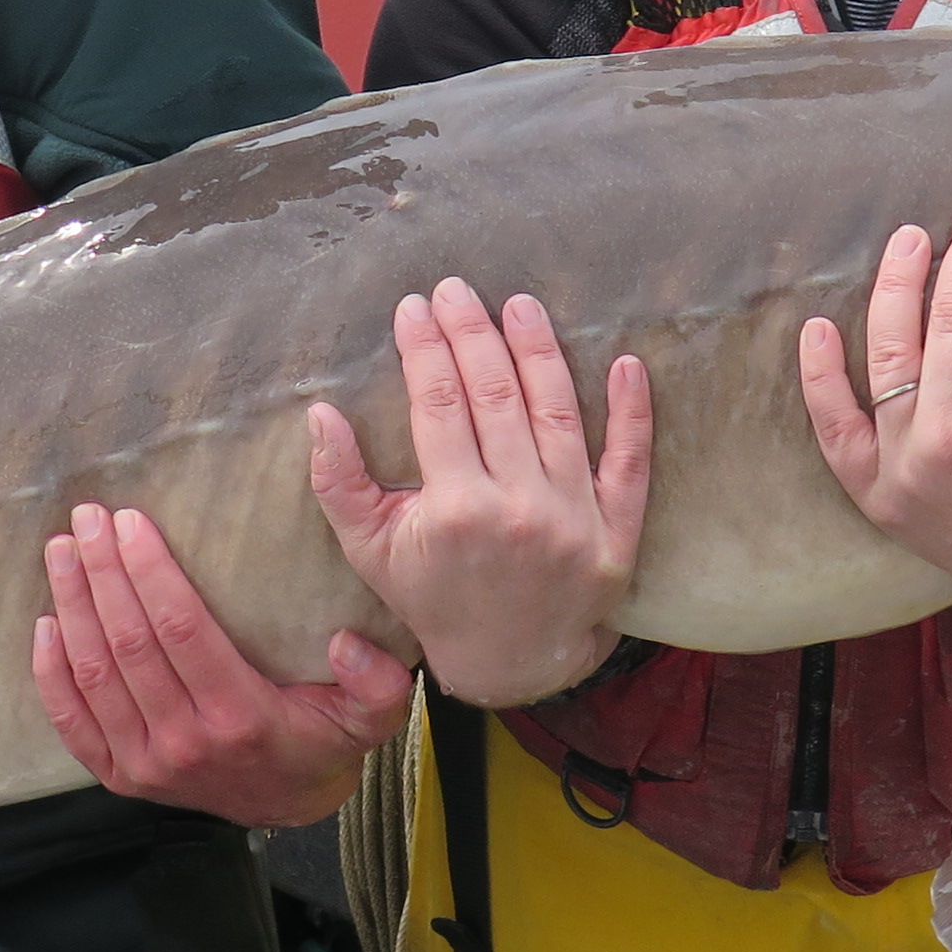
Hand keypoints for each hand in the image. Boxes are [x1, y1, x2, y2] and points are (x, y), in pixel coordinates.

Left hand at [32, 504, 414, 827]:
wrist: (290, 806)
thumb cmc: (324, 742)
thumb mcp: (372, 715)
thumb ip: (378, 680)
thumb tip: (345, 642)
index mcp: (240, 717)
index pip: (180, 629)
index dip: (148, 571)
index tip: (130, 522)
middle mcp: (185, 742)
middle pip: (128, 643)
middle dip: (101, 572)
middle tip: (87, 518)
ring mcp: (146, 764)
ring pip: (95, 673)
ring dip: (72, 605)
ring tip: (62, 551)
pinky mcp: (121, 777)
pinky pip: (72, 722)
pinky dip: (52, 671)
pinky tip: (46, 622)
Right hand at [309, 278, 652, 707]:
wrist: (510, 662)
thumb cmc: (433, 598)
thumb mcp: (372, 551)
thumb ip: (339, 483)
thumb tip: (319, 412)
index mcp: (455, 510)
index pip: (439, 404)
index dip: (424, 349)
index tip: (412, 307)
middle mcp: (518, 508)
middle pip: (496, 396)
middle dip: (472, 333)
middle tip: (456, 289)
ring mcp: (573, 518)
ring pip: (558, 413)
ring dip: (539, 351)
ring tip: (519, 305)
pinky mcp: (617, 532)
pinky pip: (630, 462)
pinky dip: (632, 412)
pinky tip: (626, 362)